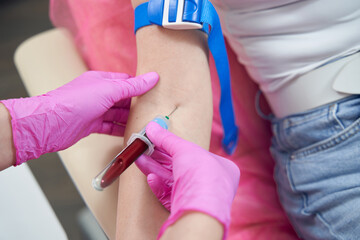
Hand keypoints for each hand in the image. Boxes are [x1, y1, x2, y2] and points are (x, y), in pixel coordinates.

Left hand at [1, 71, 158, 164]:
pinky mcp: (91, 125)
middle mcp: (98, 94)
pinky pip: (110, 127)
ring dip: (130, 119)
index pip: (126, 81)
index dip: (140, 86)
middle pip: (123, 99)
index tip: (155, 92)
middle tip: (154, 111)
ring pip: (117, 114)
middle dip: (137, 105)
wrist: (51, 124)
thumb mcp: (109, 90)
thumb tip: (153, 77)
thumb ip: (132, 86)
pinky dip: (120, 130)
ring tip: (146, 124)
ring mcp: (95, 110)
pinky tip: (132, 134)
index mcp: (102, 81)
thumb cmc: (76, 101)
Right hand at [136, 122, 239, 238]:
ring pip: (173, 181)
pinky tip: (151, 178)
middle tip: (145, 148)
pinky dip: (159, 186)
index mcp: (221, 168)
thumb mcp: (184, 148)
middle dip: (161, 157)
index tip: (161, 140)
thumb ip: (167, 138)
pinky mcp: (186, 209)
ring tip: (139, 159)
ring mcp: (198, 198)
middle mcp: (212, 184)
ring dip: (155, 169)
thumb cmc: (202, 175)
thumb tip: (152, 126)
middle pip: (182, 167)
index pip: (196, 153)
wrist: (199, 210)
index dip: (177, 146)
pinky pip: (170, 195)